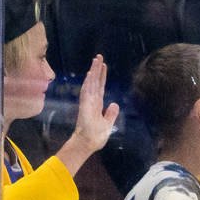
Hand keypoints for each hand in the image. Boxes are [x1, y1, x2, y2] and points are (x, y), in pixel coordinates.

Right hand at [55, 55, 120, 175]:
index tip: (103, 66)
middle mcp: (91, 100)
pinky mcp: (85, 105)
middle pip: (95, 82)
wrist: (88, 143)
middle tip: (99, 57)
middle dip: (97, 69)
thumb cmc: (96, 136)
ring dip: (93, 71)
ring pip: (91, 83)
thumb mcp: (108, 123)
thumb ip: (111, 114)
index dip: (102, 77)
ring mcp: (87, 101)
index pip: (100, 87)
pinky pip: (87, 90)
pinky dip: (89, 82)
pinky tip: (91, 73)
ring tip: (96, 59)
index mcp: (97, 104)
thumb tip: (115, 104)